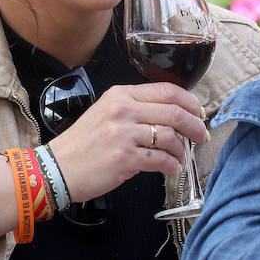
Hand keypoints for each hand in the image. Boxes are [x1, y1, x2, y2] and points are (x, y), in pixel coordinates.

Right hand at [47, 82, 208, 202]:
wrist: (57, 167)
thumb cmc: (84, 144)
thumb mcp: (107, 113)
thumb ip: (137, 109)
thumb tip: (173, 117)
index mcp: (121, 95)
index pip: (167, 90)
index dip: (190, 102)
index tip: (198, 113)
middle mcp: (123, 110)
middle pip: (174, 112)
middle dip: (195, 126)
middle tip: (201, 136)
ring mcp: (123, 134)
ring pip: (170, 137)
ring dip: (182, 150)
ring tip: (180, 157)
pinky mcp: (124, 158)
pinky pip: (160, 159)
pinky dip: (172, 165)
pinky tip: (171, 168)